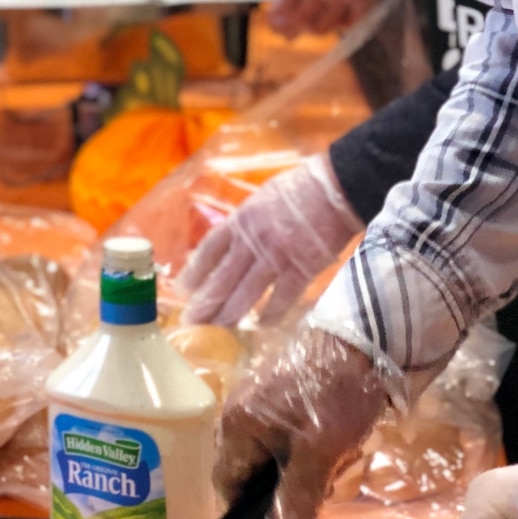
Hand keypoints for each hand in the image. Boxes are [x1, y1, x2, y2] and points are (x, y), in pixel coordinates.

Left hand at [182, 155, 362, 325]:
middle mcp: (252, 240)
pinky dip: (270, 314)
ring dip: (229, 314)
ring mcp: (275, 257)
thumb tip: (237, 241)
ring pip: (246, 293)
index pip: (210, 250)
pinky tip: (260, 326)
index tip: (182, 289)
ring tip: (216, 330)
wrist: (335, 188)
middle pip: (222, 277)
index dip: (195, 271)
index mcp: (242, 220)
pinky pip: (281, 299)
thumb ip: (249, 222)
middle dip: (205, 302)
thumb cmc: (302, 189)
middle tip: (191, 322)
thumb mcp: (263, 199)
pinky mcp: (301, 269)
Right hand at [215, 325, 388, 518]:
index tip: (287, 512)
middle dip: (288, 485)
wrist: (363, 339)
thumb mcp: (319, 452)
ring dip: (305, 467)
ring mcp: (261, 399)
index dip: (252, 505)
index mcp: (236, 423)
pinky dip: (312, 447)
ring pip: (276, 454)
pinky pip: (289, 435)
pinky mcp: (284, 392)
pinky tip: (338, 442)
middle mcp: (240, 411)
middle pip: (254, 469)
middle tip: (322, 484)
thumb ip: (296, 497)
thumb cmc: (333, 394)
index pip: (227, 482)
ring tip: (337, 458)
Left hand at [269, 0, 411, 36]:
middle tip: (290, 31)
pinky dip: (339, 23)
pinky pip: (349, 23)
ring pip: (323, 27)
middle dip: (291, 29)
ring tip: (313, 19)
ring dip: (315, 27)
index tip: (275, 24)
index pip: (282, 8)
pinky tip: (336, 15)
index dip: (276, 21)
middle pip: (300, 22)